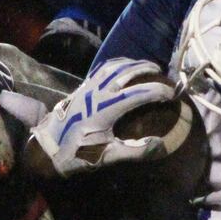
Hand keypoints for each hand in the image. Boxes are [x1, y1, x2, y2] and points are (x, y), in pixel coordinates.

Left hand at [28, 58, 176, 176]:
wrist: (48, 148)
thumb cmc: (78, 153)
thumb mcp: (108, 156)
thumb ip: (134, 151)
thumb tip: (160, 144)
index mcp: (105, 108)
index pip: (138, 93)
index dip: (158, 91)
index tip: (172, 95)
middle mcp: (97, 92)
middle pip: (127, 72)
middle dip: (148, 70)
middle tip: (164, 76)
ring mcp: (88, 86)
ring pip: (115, 65)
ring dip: (134, 64)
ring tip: (149, 67)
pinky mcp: (82, 85)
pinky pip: (103, 67)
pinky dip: (119, 63)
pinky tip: (126, 67)